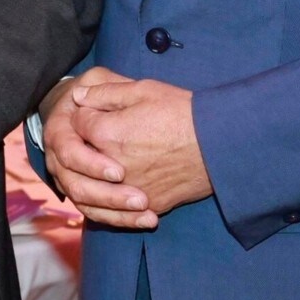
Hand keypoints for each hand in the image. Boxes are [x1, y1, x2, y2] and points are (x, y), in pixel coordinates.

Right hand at [39, 67, 154, 228]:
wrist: (96, 110)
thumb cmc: (102, 92)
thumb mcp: (102, 80)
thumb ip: (99, 89)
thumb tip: (82, 97)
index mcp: (60, 131)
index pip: (69, 152)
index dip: (92, 164)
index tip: (120, 172)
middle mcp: (59, 159)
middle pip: (76, 185)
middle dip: (108, 195)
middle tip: (140, 198)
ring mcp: (71, 178)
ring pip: (86, 203)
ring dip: (117, 211)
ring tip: (148, 212)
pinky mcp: (87, 193)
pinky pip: (98, 213)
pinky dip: (122, 219)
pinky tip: (148, 219)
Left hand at [72, 77, 212, 215]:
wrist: (221, 144)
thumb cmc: (183, 112)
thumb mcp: (143, 90)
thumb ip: (105, 93)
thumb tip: (78, 95)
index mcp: (107, 133)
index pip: (78, 122)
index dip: (86, 113)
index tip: (98, 110)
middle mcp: (112, 165)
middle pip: (80, 157)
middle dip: (85, 144)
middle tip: (100, 135)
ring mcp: (130, 188)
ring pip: (95, 189)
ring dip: (95, 176)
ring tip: (108, 163)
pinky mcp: (150, 204)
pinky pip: (120, 210)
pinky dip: (116, 201)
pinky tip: (121, 188)